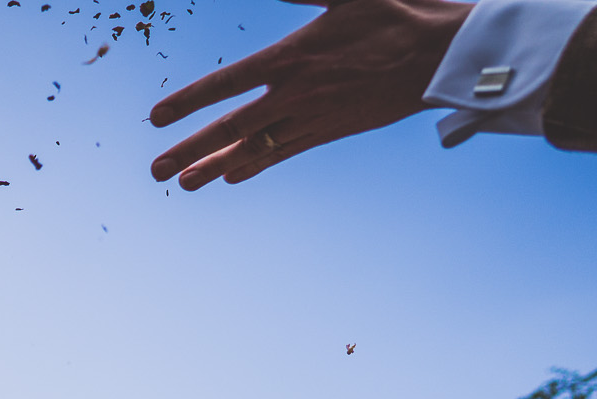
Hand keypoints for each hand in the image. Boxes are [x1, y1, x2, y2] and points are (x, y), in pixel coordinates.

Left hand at [149, 0, 471, 189]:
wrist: (442, 57)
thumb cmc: (397, 15)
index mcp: (291, 56)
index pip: (226, 83)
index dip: (188, 101)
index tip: (155, 117)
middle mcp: (295, 93)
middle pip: (231, 127)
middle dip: (189, 148)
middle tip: (154, 170)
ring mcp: (312, 117)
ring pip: (254, 148)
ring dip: (215, 166)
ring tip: (182, 183)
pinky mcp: (330, 131)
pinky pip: (285, 152)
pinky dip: (256, 164)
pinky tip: (230, 176)